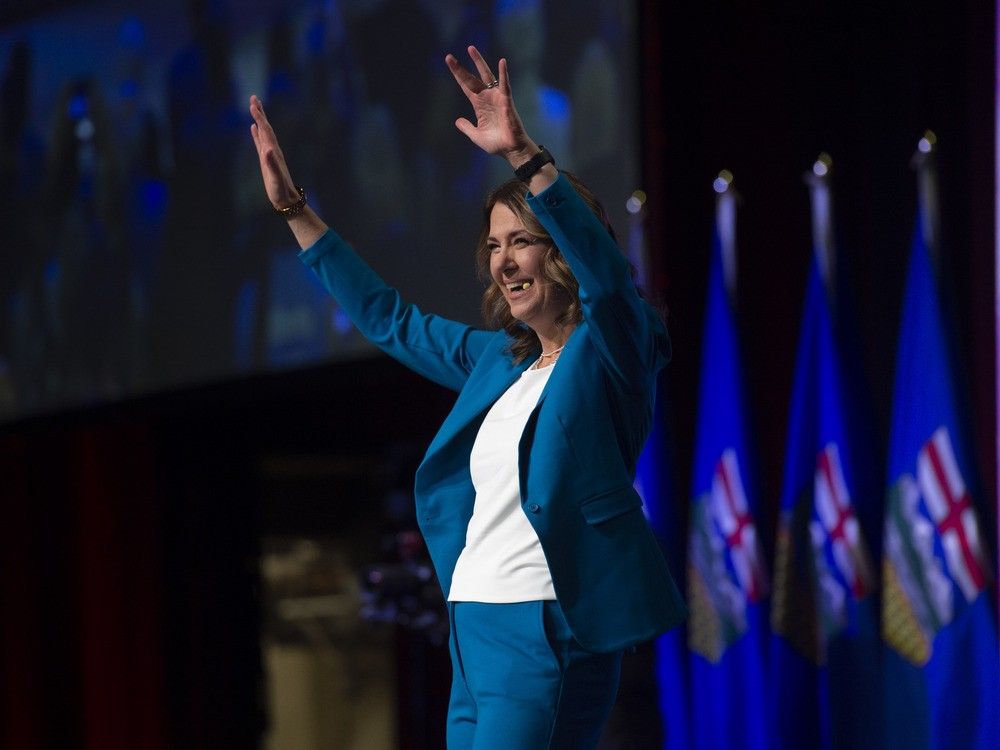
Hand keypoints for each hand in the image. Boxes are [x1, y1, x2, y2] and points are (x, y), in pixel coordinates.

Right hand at [249, 94, 300, 208]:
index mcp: (273, 152)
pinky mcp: (266, 160)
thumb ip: (272, 164)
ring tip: (254, 107)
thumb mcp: (276, 178)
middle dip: (259, 112)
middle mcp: (272, 150)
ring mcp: (269, 154)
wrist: (286, 200)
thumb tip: (268, 150)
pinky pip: (260, 143)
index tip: (252, 105)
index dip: (259, 117)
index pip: (265, 130)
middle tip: (253, 97)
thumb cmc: (281, 190)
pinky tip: (253, 128)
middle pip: (265, 127)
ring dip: (258, 119)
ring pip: (263, 132)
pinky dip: (256, 134)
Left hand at [445, 46, 535, 164]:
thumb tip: (457, 121)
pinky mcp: (506, 100)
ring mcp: (497, 97)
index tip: (449, 63)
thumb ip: (467, 128)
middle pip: (472, 78)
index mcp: (479, 105)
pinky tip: (502, 62)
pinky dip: (504, 74)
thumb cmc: (497, 144)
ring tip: (470, 49)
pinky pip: (505, 85)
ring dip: (479, 62)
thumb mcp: (476, 136)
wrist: (511, 150)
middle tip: (448, 57)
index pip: (465, 87)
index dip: (457, 76)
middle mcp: (487, 97)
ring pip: (487, 76)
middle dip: (461, 68)